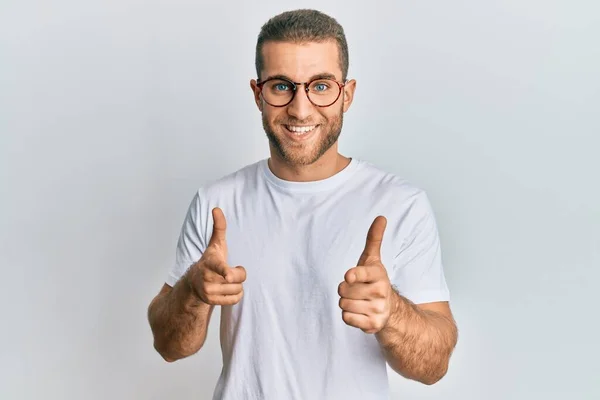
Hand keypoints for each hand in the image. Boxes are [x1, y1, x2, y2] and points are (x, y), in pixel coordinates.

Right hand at [187, 207, 245, 304]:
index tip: (228, 274)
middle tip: (232, 271)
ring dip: (237, 285)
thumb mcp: (215, 244)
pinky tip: (228, 289)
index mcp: (210, 262)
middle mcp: (206, 278)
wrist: (194, 283)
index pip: (219, 267)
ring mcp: (208, 291)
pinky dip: (236, 295)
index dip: (225, 271)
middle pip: (237, 279)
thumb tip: (216, 209)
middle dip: (239, 274)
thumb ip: (218, 227)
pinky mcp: (211, 302)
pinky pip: (235, 300)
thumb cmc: (210, 260)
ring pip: (237, 290)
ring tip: (227, 281)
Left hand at [338, 216, 392, 333]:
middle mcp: (381, 292)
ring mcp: (378, 309)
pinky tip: (359, 312)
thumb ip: (374, 239)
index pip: (361, 273)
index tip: (348, 276)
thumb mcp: (372, 259)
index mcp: (379, 275)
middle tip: (356, 289)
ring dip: (346, 302)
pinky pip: (347, 318)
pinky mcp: (373, 325)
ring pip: (343, 304)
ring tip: (358, 300)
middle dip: (344, 290)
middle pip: (343, 290)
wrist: (389, 308)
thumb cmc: (373, 279)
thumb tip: (381, 217)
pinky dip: (349, 316)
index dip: (353, 275)